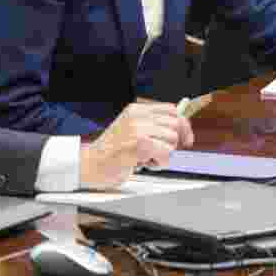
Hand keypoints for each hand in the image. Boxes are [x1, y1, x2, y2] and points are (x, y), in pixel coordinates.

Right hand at [79, 102, 193, 189]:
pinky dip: (160, 163)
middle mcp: (137, 116)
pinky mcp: (140, 144)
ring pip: (173, 140)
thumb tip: (183, 130)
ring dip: (164, 155)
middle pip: (176, 124)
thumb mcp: (131, 132)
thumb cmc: (110, 154)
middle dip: (173, 143)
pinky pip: (167, 153)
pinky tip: (144, 164)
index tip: (186, 139)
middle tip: (157, 153)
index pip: (171, 110)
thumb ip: (153, 127)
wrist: (89, 165)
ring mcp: (138, 128)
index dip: (183, 126)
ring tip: (145, 158)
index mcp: (136, 110)